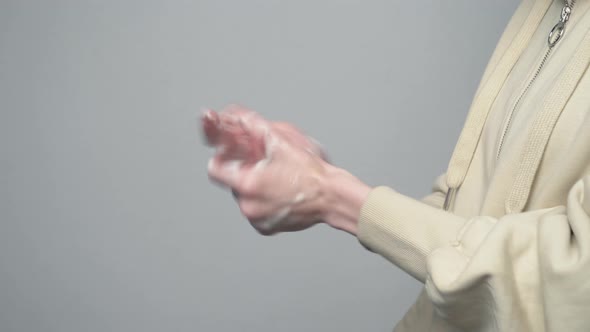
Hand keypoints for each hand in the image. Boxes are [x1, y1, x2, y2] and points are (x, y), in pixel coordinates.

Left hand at [202, 105, 329, 234]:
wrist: (332, 197)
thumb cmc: (311, 172)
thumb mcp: (281, 141)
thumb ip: (255, 126)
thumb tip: (239, 117)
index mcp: (247, 184)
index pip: (214, 169)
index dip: (222, 158)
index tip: (232, 154)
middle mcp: (248, 206)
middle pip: (232, 182)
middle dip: (245, 171)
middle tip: (264, 163)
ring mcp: (257, 219)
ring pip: (245, 197)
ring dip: (255, 186)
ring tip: (277, 177)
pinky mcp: (267, 228)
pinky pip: (257, 211)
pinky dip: (264, 201)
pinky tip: (281, 192)